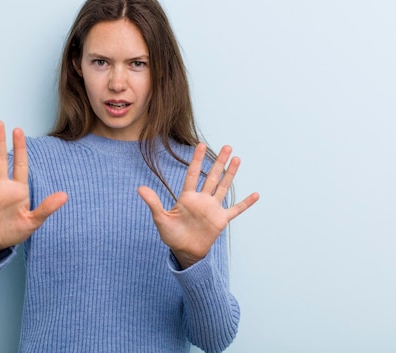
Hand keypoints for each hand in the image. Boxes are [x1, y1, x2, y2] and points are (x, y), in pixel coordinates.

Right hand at [0, 120, 67, 261]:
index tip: (18, 131)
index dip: (19, 147)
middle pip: (0, 159)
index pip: (20, 163)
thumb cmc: (15, 231)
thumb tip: (65, 196)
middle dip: (0, 142)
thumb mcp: (33, 221)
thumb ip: (47, 208)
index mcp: (18, 189)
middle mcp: (2, 186)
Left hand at [137, 143, 258, 268]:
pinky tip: (255, 194)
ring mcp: (213, 208)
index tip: (200, 145)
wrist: (184, 251)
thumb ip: (153, 203)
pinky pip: (236, 210)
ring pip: (223, 187)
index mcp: (187, 197)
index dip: (197, 160)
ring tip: (237, 159)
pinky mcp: (221, 220)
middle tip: (226, 146)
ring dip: (230, 174)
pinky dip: (245, 203)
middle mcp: (202, 199)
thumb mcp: (160, 218)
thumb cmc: (171, 235)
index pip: (193, 174)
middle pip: (212, 176)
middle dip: (219, 161)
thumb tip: (139, 188)